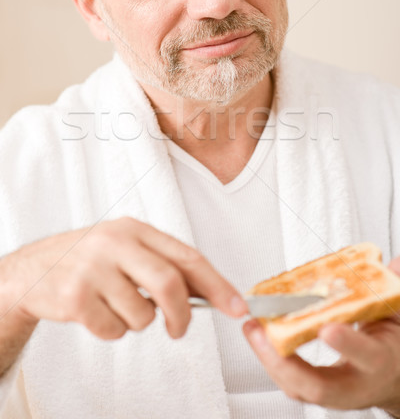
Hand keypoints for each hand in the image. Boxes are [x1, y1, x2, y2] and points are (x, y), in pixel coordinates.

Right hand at [0, 217, 246, 339]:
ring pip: (142, 315)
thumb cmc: (90, 260)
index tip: (237, 306)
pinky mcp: (75, 296)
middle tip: (178, 329)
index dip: (217, 284)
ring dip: (136, 322)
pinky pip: (114, 330)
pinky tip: (95, 313)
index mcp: (135, 228)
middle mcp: (115, 242)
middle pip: (170, 284)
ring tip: (116, 306)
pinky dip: (112, 331)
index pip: (187, 256)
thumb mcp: (125, 248)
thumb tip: (209, 293)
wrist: (34, 268)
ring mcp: (94, 268)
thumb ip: (162, 264)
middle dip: (182, 315)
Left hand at [243, 257, 399, 414]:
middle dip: (285, 361)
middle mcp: (355, 385)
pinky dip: (269, 358)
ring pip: (297, 387)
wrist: (394, 379)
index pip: (367, 357)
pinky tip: (257, 335)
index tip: (327, 328)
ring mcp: (333, 393)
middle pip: (318, 386)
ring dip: (268, 358)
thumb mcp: (395, 317)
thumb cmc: (391, 347)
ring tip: (252, 328)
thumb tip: (394, 265)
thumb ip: (392, 291)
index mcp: (380, 363)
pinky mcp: (314, 390)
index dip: (347, 344)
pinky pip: (288, 380)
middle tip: (264, 333)